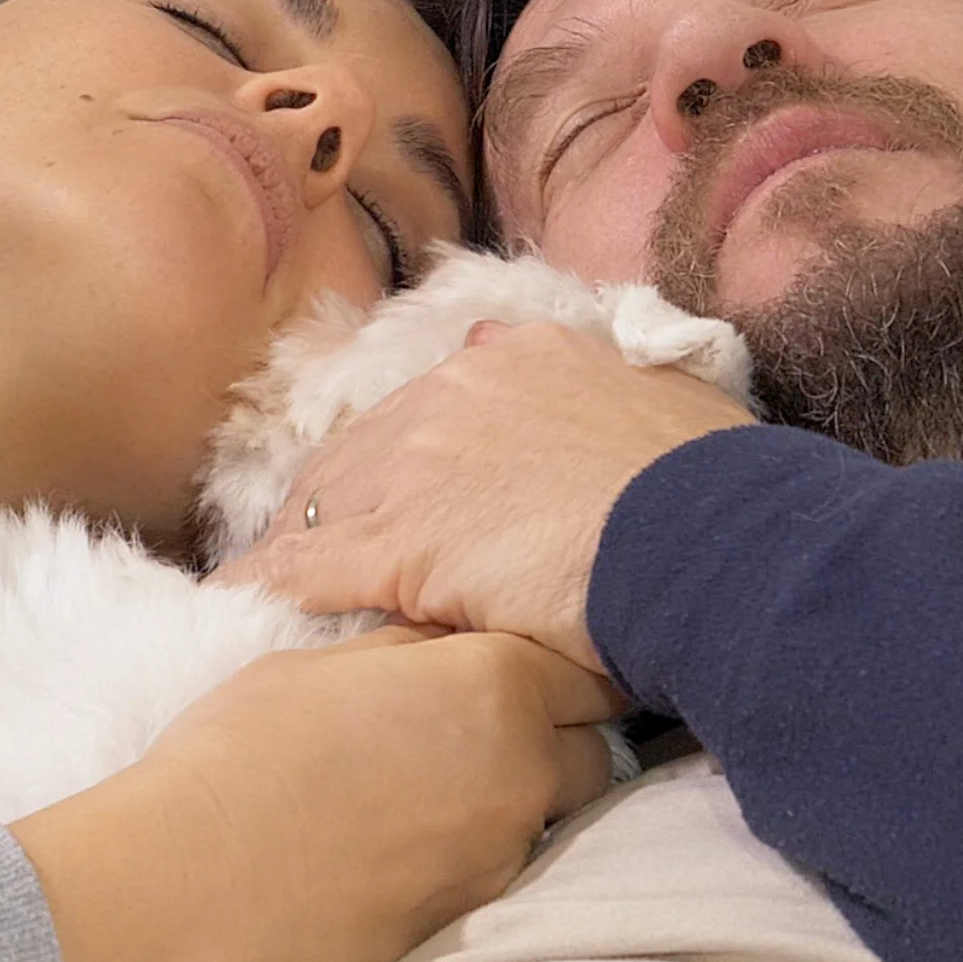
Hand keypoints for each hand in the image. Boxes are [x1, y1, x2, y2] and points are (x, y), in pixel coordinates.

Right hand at [7, 625, 618, 961]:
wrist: (186, 880)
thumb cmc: (243, 749)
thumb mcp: (324, 663)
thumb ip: (410, 653)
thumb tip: (444, 649)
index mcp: (497, 688)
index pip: (589, 671)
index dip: (563, 664)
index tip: (535, 664)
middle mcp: (522, 774)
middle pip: (591, 753)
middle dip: (558, 737)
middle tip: (487, 726)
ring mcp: (499, 857)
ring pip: (543, 817)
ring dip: (510, 798)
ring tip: (431, 788)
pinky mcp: (462, 921)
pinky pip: (492, 872)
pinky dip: (465, 853)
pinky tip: (400, 844)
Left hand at [220, 321, 756, 676]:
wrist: (717, 543)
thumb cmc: (720, 497)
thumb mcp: (672, 412)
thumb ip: (620, 400)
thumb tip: (609, 394)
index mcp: (526, 357)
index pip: (434, 404)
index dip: (408, 454)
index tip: (397, 489)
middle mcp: (462, 388)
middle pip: (366, 444)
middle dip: (334, 495)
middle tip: (306, 539)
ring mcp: (424, 459)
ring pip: (329, 501)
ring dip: (296, 540)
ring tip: (262, 577)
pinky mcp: (403, 538)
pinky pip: (311, 563)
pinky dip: (271, 583)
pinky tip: (242, 604)